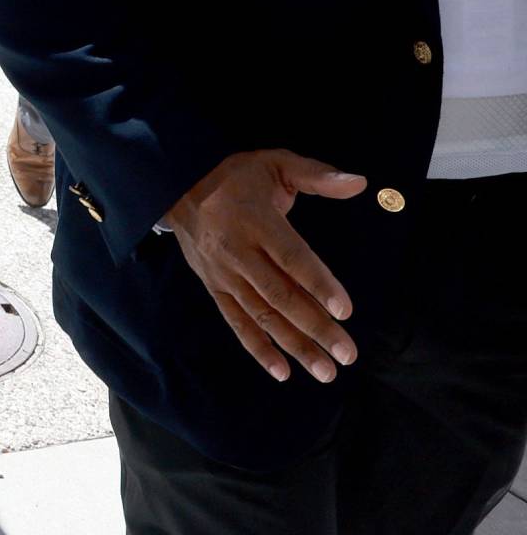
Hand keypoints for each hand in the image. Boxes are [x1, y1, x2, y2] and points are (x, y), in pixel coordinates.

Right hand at [164, 150, 366, 383]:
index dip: (318, 284)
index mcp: (256, 220)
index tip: (345, 310)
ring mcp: (224, 274)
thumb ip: (317, 175)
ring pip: (262, 316)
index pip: (291, 257)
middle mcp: (238, 252)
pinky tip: (282, 371)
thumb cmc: (235, 175)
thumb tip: (360, 184)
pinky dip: (258, 348)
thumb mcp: (274, 163)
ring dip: (294, 346)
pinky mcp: (213, 287)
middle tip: (347, 354)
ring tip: (325, 371)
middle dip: (316, 328)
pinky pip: (236, 322)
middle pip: (280, 296)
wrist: (175, 185)